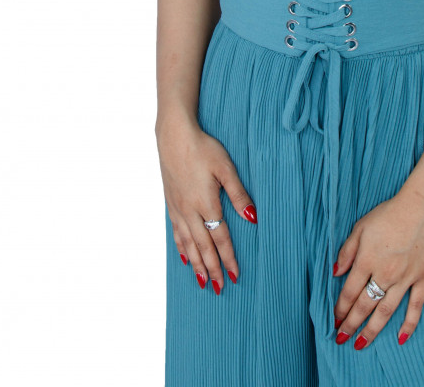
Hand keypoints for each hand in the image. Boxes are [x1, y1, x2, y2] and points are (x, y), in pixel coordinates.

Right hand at [157, 117, 256, 294]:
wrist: (174, 136)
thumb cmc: (203, 148)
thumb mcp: (226, 168)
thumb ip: (239, 194)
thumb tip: (253, 218)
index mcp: (206, 204)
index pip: (220, 238)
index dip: (228, 258)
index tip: (235, 275)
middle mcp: (190, 211)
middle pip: (203, 247)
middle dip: (212, 269)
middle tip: (219, 288)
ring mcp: (178, 208)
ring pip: (188, 244)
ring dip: (196, 264)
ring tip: (202, 281)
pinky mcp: (170, 203)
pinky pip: (176, 233)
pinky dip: (182, 248)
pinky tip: (184, 257)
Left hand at [332, 187, 423, 348]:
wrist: (423, 205)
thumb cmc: (389, 213)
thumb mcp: (361, 226)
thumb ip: (347, 251)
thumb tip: (335, 273)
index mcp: (367, 260)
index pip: (349, 292)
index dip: (340, 309)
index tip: (333, 320)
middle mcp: (384, 273)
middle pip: (364, 306)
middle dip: (350, 324)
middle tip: (340, 339)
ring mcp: (405, 278)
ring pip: (386, 312)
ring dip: (372, 331)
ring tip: (360, 345)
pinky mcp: (423, 278)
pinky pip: (415, 307)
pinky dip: (408, 325)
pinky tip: (399, 339)